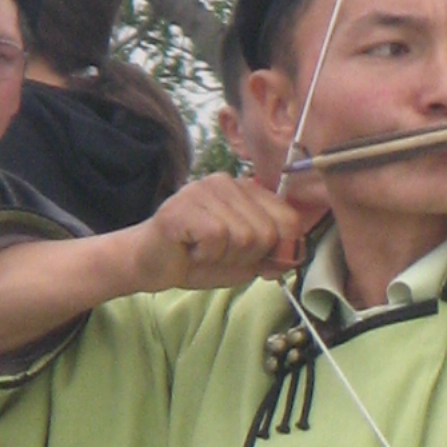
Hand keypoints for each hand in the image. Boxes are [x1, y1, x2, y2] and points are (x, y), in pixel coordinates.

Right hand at [129, 175, 311, 293]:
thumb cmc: (198, 257)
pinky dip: (207, 255)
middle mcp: (228, 183)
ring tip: (204, 251)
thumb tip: (295, 257)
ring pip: (245, 236)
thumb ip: (271, 257)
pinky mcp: (185, 206)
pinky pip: (218, 237)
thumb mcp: (244, 261)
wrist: (152, 263)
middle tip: (220, 254)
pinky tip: (192, 249)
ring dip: (225, 256)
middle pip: (269, 232)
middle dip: (248, 256)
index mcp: (248, 191)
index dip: (282, 249)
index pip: (289, 218)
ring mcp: (205, 190)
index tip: (258, 259)